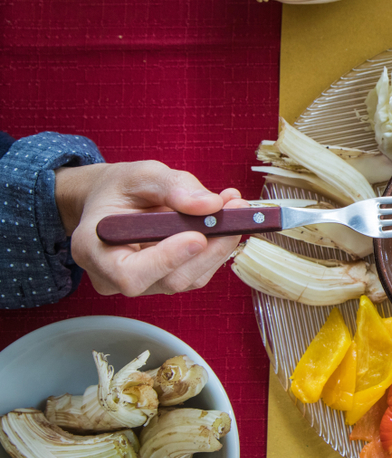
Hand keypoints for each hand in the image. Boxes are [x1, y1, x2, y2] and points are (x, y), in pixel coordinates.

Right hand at [55, 161, 247, 296]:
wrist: (114, 200)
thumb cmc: (120, 189)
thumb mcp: (141, 174)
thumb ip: (172, 186)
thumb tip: (210, 204)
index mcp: (92, 250)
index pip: (129, 274)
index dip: (166, 260)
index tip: (197, 236)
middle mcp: (115, 277)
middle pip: (169, 279)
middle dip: (209, 247)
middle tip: (234, 210)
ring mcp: (144, 282)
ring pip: (190, 277)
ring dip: (219, 244)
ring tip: (234, 206)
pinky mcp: (167, 279)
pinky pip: (198, 270)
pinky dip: (217, 245)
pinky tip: (227, 218)